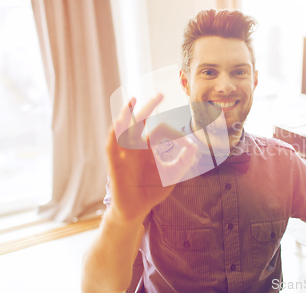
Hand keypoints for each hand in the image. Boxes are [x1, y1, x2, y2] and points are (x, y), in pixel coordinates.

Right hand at [105, 94, 196, 223]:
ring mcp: (124, 154)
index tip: (188, 146)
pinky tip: (118, 122)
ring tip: (132, 100)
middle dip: (149, 107)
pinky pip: (111, 146)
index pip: (161, 130)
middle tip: (160, 94)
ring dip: (126, 114)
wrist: (136, 210)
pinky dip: (114, 134)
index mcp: (148, 147)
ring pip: (123, 129)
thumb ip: (183, 162)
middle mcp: (136, 147)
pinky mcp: (115, 164)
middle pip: (140, 121)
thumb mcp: (172, 175)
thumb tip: (194, 147)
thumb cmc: (152, 191)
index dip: (176, 135)